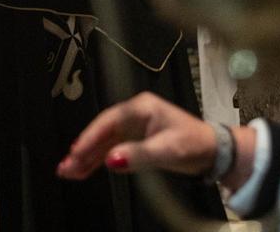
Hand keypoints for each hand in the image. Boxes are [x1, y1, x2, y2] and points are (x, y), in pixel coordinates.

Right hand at [57, 92, 216, 180]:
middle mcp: (134, 114)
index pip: (108, 122)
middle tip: (66, 166)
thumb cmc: (195, 143)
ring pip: (103, 142)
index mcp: (140, 108)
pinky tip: (85, 169)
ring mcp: (133, 127)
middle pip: (101, 132)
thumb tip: (111, 160)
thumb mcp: (167, 149)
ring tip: (69, 171)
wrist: (213, 151)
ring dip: (87, 157)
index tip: (76, 152)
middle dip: (83, 150)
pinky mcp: (135, 140)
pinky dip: (98, 160)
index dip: (90, 138)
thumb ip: (138, 155)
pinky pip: (111, 149)